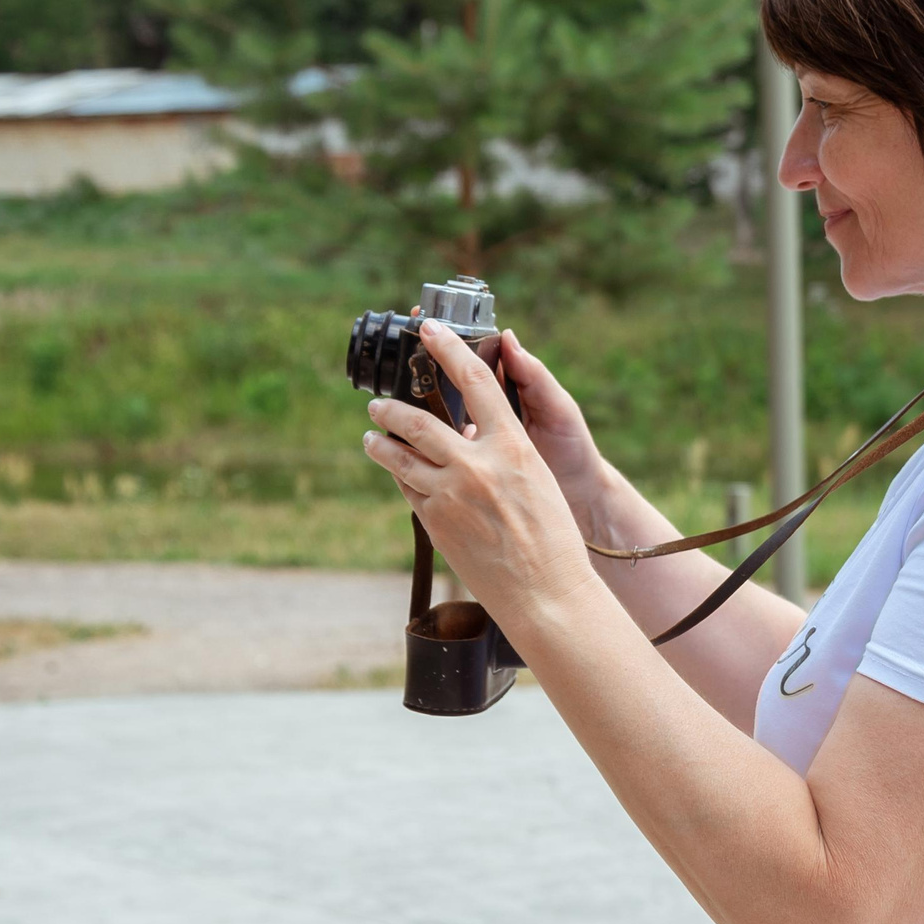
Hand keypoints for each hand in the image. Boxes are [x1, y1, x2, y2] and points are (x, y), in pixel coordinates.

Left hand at [362, 322, 596, 617]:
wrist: (546, 593)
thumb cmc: (551, 538)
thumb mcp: (535, 479)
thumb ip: (503, 452)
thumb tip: (471, 435)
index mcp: (513, 446)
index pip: (474, 381)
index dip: (448, 349)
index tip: (428, 330)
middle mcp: (478, 465)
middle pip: (418, 420)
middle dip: (390, 409)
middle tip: (378, 405)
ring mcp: (451, 494)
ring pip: (400, 456)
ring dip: (381, 444)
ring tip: (371, 438)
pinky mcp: (435, 522)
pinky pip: (407, 488)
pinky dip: (400, 476)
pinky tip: (398, 474)